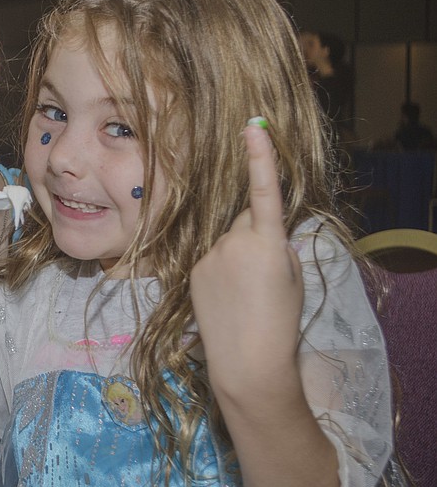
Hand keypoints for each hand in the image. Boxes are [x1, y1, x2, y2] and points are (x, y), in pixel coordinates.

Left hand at [190, 123, 303, 394]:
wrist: (247, 360)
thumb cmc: (280, 321)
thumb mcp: (292, 277)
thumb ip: (277, 245)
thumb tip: (262, 232)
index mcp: (268, 241)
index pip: (264, 190)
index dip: (260, 156)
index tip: (253, 126)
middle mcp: (234, 240)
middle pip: (246, 220)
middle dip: (256, 234)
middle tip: (263, 275)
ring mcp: (209, 254)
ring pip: (228, 241)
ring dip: (237, 256)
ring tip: (244, 294)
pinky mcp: (193, 269)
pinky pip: (211, 257)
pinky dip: (220, 269)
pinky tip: (227, 298)